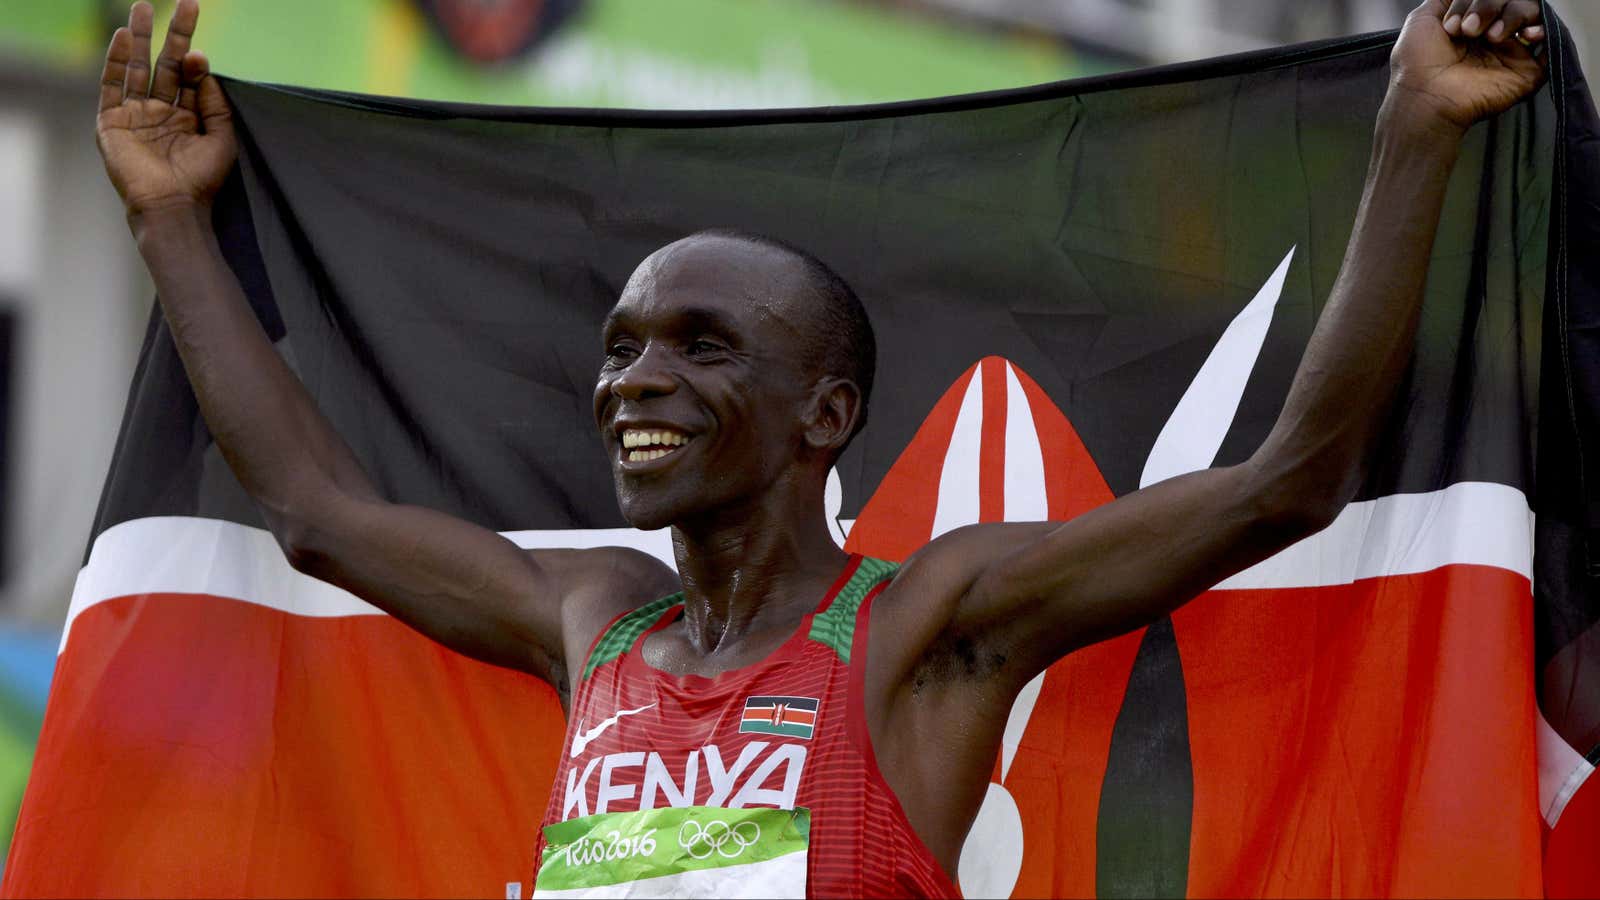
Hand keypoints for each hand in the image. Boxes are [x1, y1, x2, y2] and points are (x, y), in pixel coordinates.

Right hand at [97, 0, 235, 219]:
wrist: (172, 205)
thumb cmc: (201, 179)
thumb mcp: (221, 138)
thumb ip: (215, 103)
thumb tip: (205, 66)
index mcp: (188, 116)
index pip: (190, 77)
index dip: (195, 60)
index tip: (200, 51)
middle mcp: (160, 111)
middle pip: (165, 63)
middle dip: (173, 34)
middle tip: (185, 3)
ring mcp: (135, 115)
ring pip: (136, 68)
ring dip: (139, 37)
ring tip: (143, 8)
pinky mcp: (112, 121)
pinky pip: (111, 85)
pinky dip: (114, 61)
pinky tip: (121, 38)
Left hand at [1387, 0, 1546, 134]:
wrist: (1425, 97)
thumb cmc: (1417, 63)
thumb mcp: (1422, 19)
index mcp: (1472, 22)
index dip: (1472, 1)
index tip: (1451, 25)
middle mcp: (1492, 34)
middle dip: (1489, 6)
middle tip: (1468, 31)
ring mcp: (1510, 51)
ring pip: (1530, 12)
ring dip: (1512, 15)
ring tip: (1492, 37)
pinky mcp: (1527, 70)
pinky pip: (1550, 42)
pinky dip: (1544, 30)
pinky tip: (1527, 34)